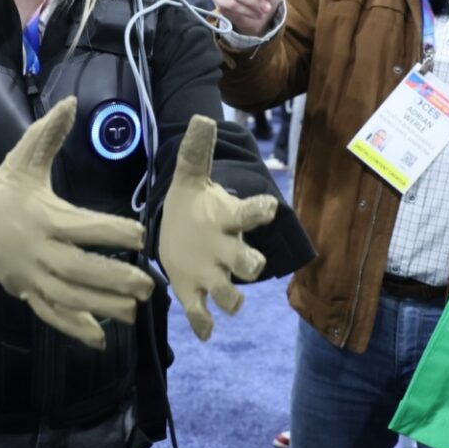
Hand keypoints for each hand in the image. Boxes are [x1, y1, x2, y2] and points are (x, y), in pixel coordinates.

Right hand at [0, 97, 154, 348]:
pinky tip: (100, 337)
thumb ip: (49, 133)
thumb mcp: (23, 159)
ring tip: (134, 310)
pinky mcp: (26, 293)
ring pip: (70, 297)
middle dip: (116, 279)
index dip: (114, 232)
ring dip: (103, 307)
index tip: (141, 236)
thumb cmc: (2, 190)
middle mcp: (40, 250)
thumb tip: (70, 102)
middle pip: (82, 270)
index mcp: (45, 217)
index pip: (86, 227)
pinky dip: (74, 328)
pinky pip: (51, 314)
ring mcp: (32, 276)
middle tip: (148, 285)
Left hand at [159, 115, 278, 339]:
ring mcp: (212, 274)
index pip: (252, 213)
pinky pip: (203, 314)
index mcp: (228, 219)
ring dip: (231, 298)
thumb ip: (196, 151)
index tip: (269, 207)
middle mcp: (227, 250)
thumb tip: (201, 116)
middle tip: (254, 264)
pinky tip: (204, 331)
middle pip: (249, 261)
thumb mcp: (190, 177)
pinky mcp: (193, 292)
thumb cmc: (193, 205)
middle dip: (252, 263)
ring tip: (229, 303)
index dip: (260, 211)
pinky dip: (205, 324)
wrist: (179, 233)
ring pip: (230, 293)